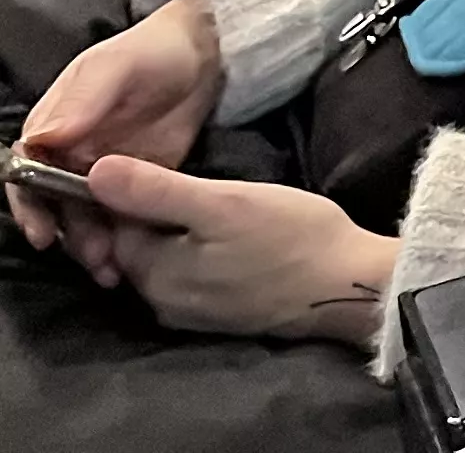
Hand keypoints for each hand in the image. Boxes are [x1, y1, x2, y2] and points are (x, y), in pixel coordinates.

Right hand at [10, 0, 221, 272]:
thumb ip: (82, 101)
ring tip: (111, 269)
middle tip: (89, 255)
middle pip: (54, 204)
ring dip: (90, 245)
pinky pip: (123, 217)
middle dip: (66, 233)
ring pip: (86, 217)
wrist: (208, 52)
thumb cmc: (153, 50)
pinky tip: (130, 264)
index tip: (41, 231)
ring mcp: (105, 173)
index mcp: (54, 127)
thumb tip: (40, 140)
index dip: (29, 204)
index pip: (26, 172)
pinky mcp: (140, 184)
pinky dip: (122, 241)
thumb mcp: (117, 67)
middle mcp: (70, 155)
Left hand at [80, 158, 394, 341]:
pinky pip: (193, 276)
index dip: (139, 190)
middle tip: (208, 184)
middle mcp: (161, 303)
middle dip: (161, 213)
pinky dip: (203, 252)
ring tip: (224, 205)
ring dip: (185, 232)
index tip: (177, 168)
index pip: (117, 225)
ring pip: (168, 260)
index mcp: (154, 275)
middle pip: (140, 245)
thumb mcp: (224, 202)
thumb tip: (94, 171)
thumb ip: (156, 190)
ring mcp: (192, 314)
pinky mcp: (220, 316)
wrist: (350, 285)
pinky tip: (235, 236)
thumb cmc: (290, 237)